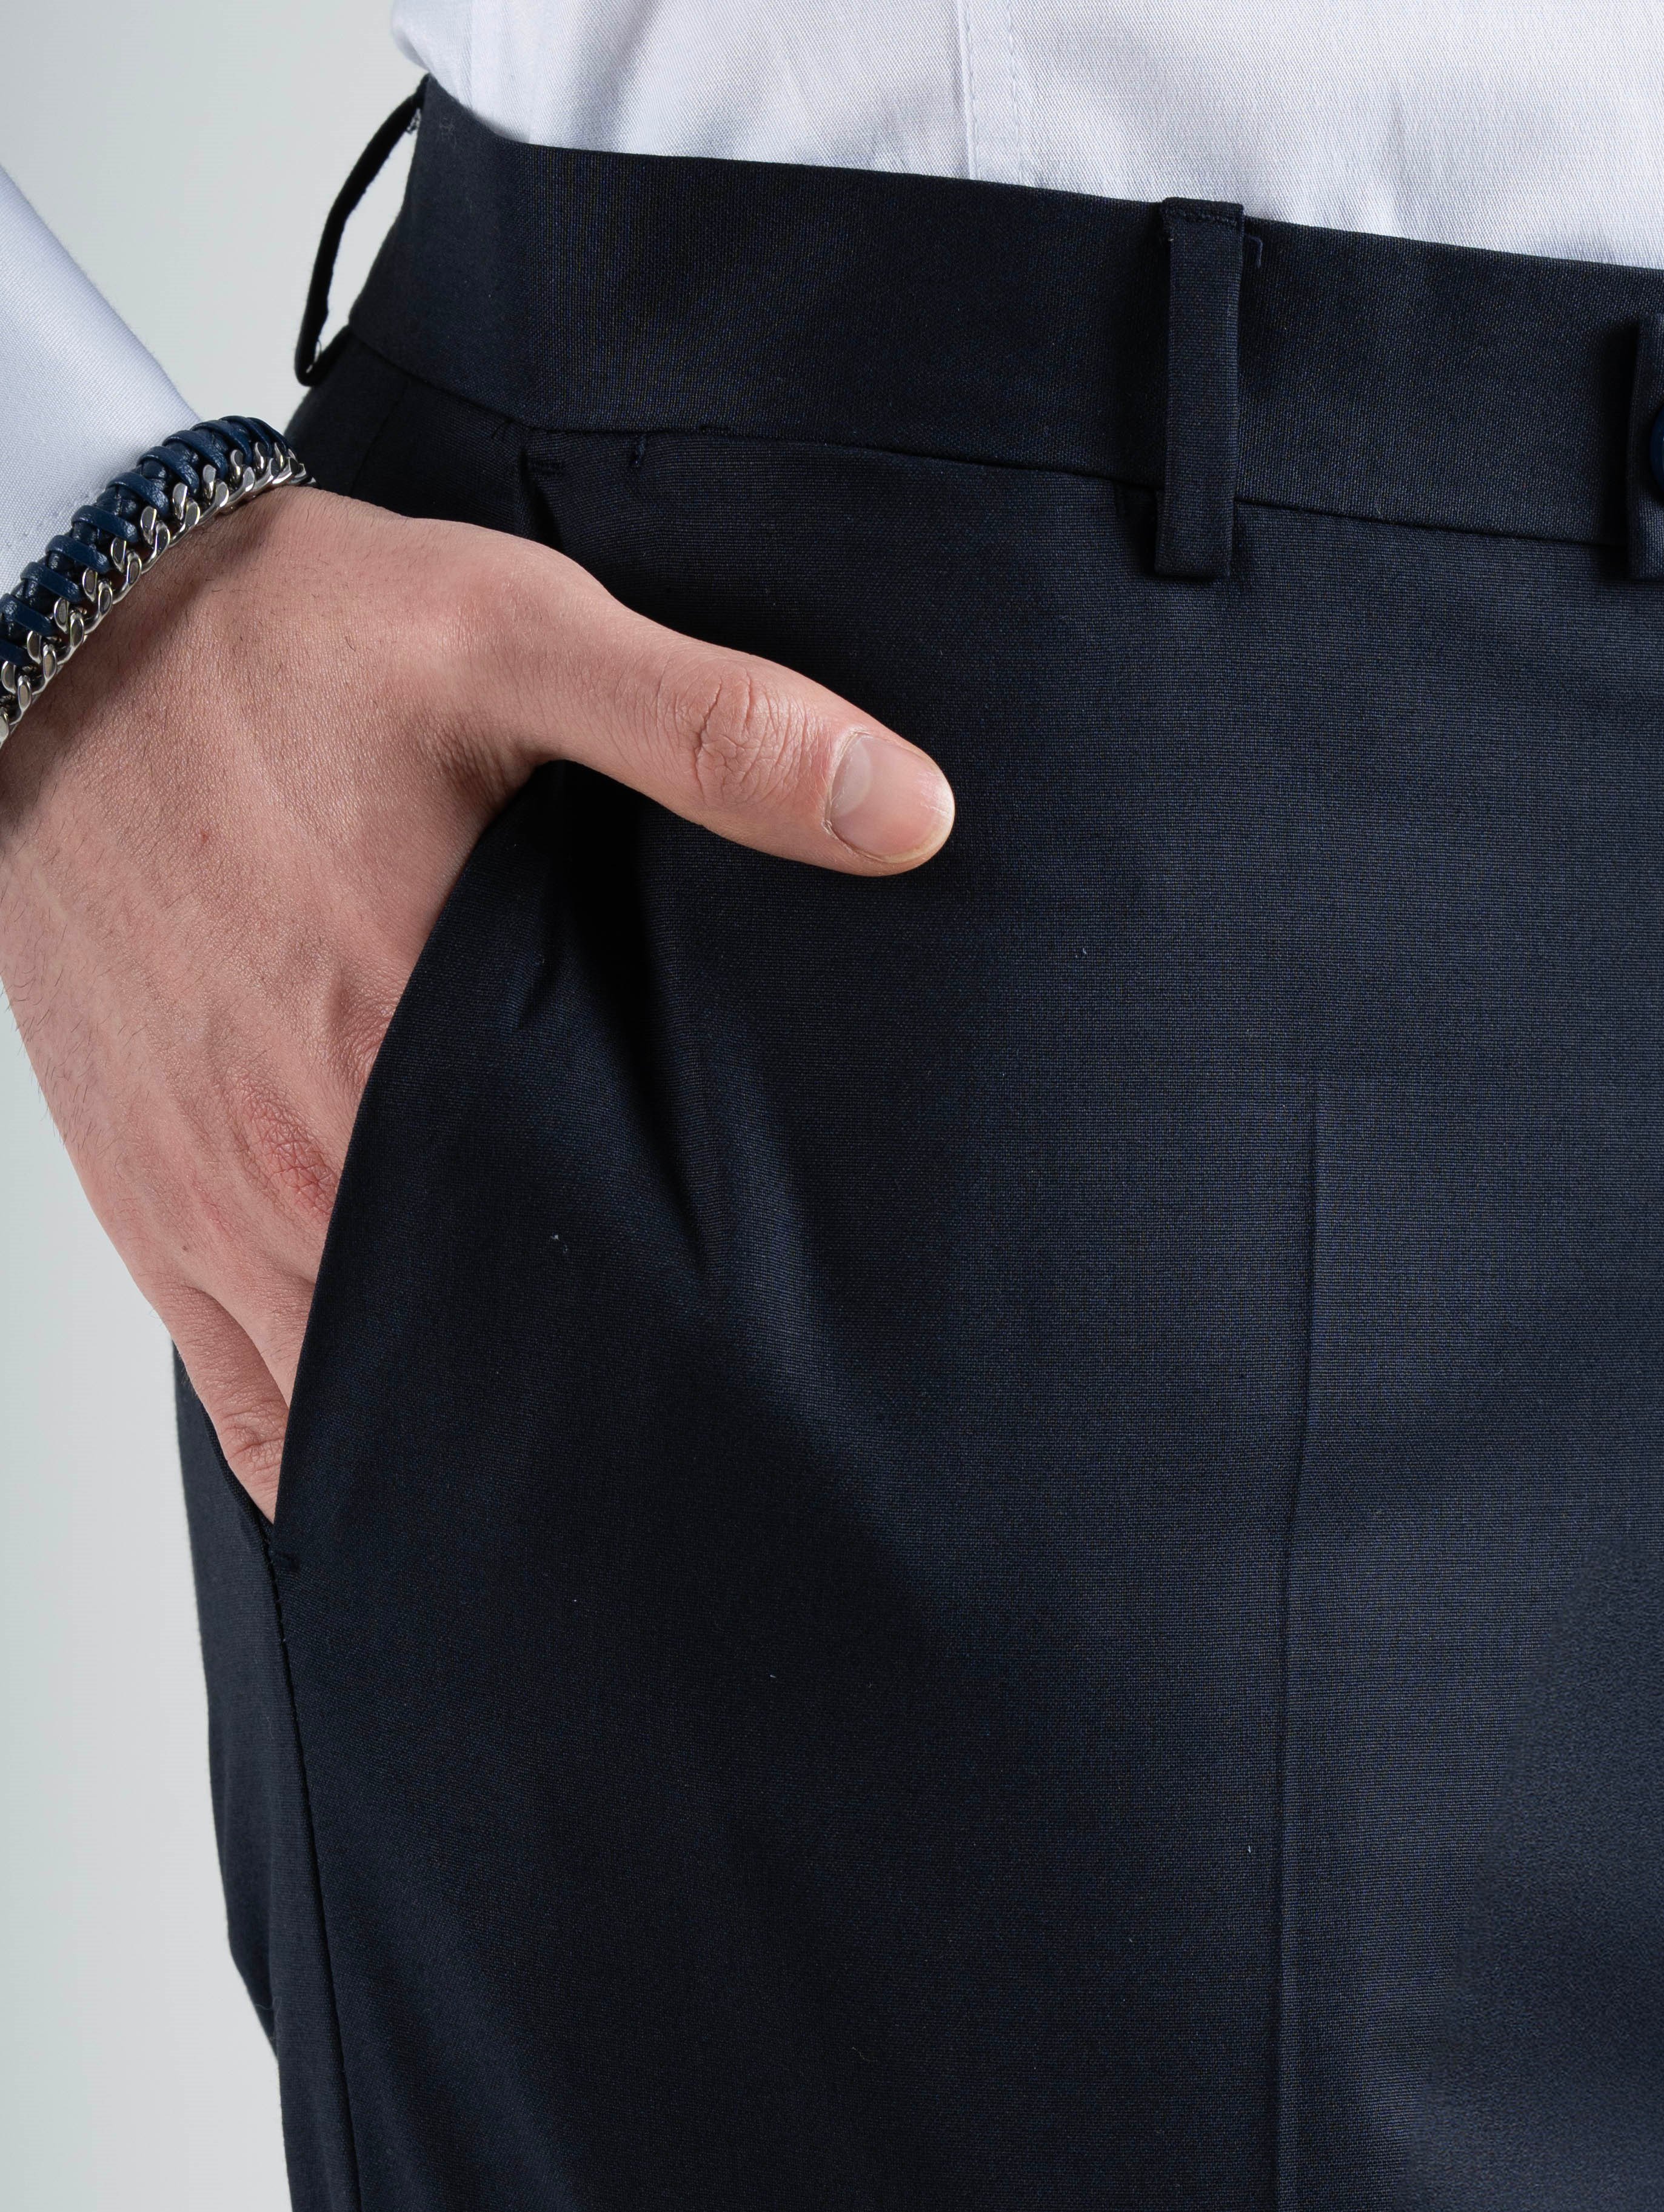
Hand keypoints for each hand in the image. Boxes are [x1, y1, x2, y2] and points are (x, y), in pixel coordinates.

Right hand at [0, 483, 953, 1516]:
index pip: (586, 1256)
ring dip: (467, 1429)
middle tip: (698, 1425)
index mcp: (412, 1038)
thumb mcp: (519, 636)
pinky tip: (416, 1459)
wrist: (69, 628)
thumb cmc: (292, 639)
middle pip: (481, 1348)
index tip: (764, 1356)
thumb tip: (907, 811)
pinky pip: (244, 1400)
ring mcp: (217, 1202)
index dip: (680, 1328)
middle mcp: (304, 1153)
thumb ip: (713, 728)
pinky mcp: (154, 1207)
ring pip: (359, 1401)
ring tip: (580, 1457)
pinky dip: (324, 1447)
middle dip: (587, 1396)